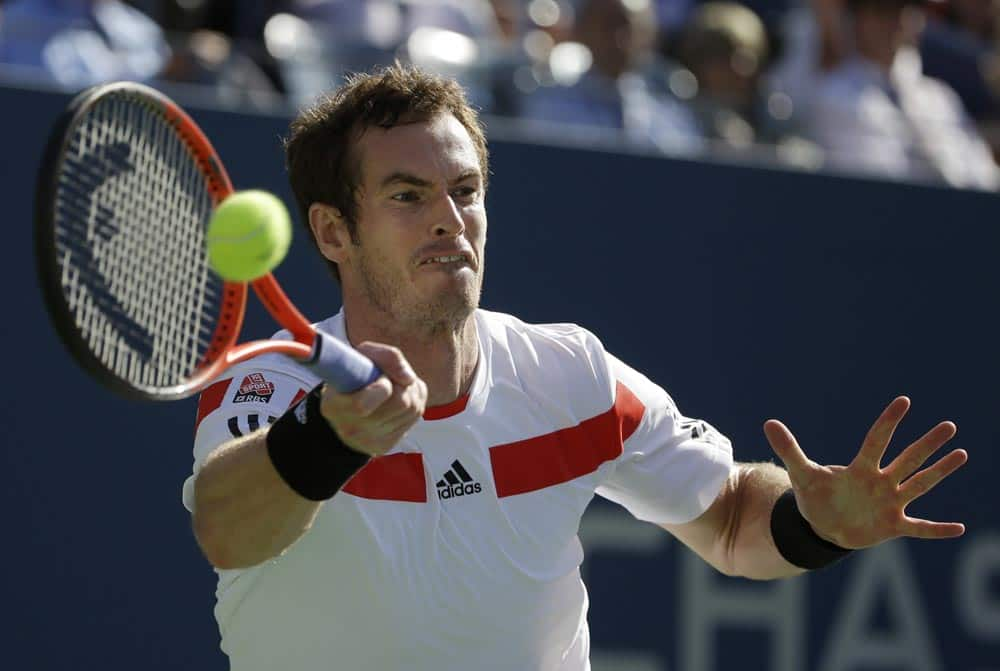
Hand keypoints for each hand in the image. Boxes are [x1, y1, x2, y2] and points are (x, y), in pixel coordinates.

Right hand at [318, 342, 426, 456]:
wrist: (346, 410)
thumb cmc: (354, 377)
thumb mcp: (362, 357)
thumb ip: (386, 357)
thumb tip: (409, 378)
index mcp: (334, 406)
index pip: (363, 405)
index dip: (383, 386)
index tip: (383, 379)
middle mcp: (350, 429)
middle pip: (400, 402)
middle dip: (402, 384)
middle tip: (392, 379)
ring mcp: (368, 441)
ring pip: (413, 409)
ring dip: (411, 391)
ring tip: (396, 386)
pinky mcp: (384, 446)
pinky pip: (415, 417)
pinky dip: (414, 402)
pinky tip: (399, 400)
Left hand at [764, 397, 966, 549]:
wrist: (822, 527)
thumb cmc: (816, 496)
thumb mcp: (801, 474)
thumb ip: (789, 449)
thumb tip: (768, 422)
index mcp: (860, 468)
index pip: (876, 441)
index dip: (888, 422)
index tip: (904, 401)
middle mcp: (881, 482)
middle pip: (907, 459)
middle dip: (927, 444)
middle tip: (949, 425)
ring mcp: (890, 503)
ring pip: (919, 484)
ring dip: (940, 471)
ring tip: (961, 453)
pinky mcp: (893, 525)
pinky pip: (919, 528)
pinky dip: (937, 530)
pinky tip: (959, 527)